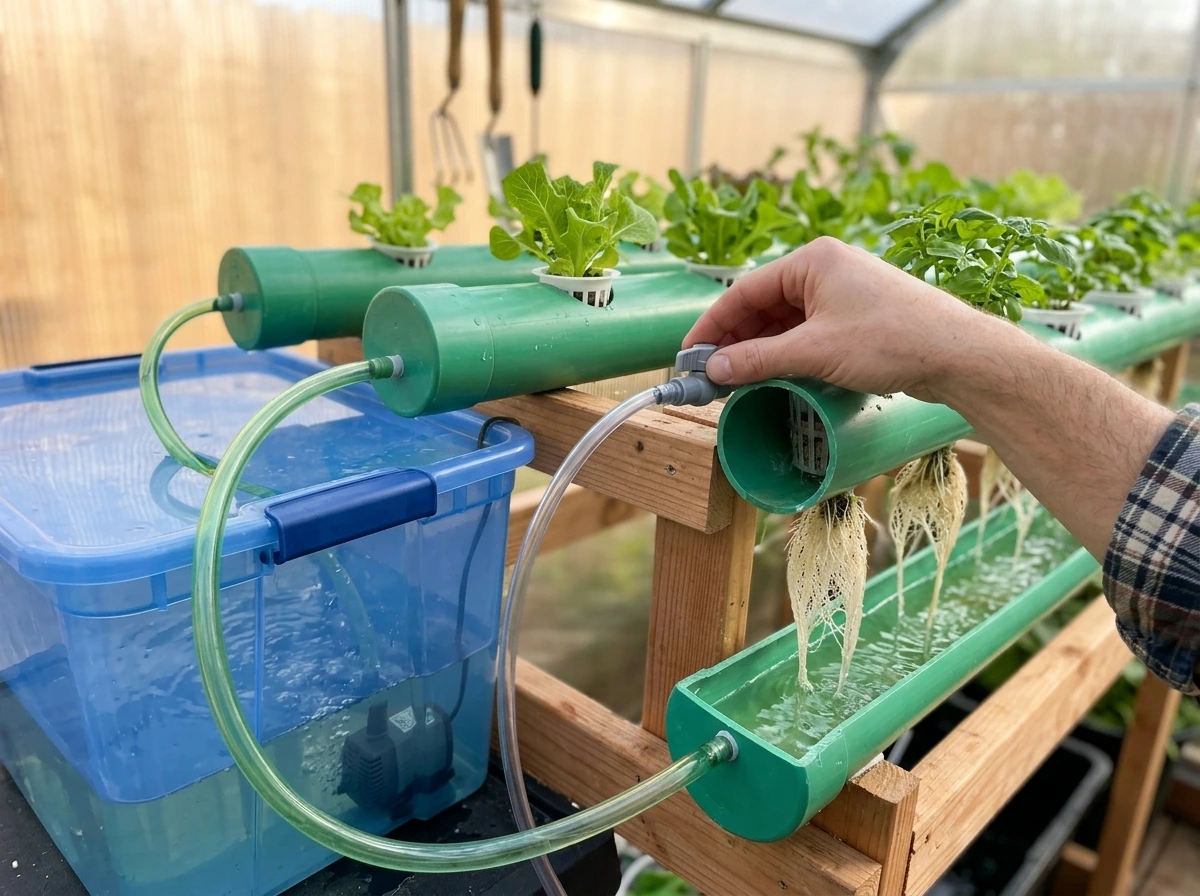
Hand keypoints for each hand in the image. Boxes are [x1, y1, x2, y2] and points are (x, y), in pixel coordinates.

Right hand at [683, 237, 1016, 402]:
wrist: (959, 354)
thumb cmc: (892, 340)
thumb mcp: (815, 352)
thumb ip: (759, 360)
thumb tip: (715, 370)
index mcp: (813, 260)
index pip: (744, 290)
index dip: (713, 325)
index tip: (691, 354)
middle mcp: (826, 268)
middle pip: (763, 305)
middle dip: (736, 341)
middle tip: (710, 374)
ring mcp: (844, 292)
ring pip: (786, 321)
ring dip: (761, 350)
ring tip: (737, 381)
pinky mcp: (859, 316)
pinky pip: (809, 331)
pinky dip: (787, 353)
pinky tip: (774, 375)